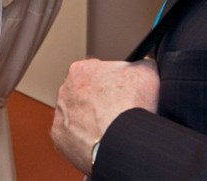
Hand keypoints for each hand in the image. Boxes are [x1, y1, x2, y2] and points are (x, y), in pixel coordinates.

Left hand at [51, 58, 159, 173]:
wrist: (121, 141)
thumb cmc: (131, 105)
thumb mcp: (146, 72)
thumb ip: (142, 64)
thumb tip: (143, 63)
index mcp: (80, 70)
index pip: (96, 72)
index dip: (112, 82)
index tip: (122, 92)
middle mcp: (64, 91)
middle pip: (84, 95)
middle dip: (99, 102)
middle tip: (118, 112)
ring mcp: (60, 116)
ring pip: (77, 117)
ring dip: (90, 122)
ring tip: (111, 130)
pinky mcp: (61, 139)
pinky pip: (73, 138)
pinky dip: (85, 141)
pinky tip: (101, 142)